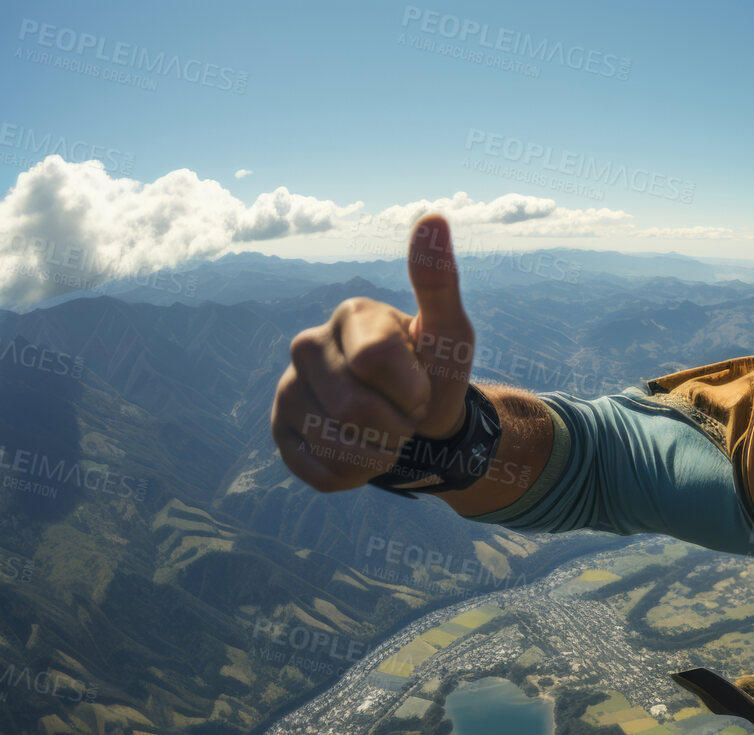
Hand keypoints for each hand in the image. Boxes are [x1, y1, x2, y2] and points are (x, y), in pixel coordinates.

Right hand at [271, 214, 474, 490]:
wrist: (421, 424)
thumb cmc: (435, 372)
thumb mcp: (450, 333)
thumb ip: (438, 281)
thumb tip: (433, 216)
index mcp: (350, 315)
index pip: (375, 359)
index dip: (412, 387)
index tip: (422, 386)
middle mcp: (306, 345)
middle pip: (355, 408)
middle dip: (398, 424)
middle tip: (404, 413)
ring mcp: (287, 390)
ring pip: (337, 445)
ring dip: (380, 453)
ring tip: (385, 432)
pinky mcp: (280, 433)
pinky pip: (320, 472)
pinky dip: (355, 475)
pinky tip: (362, 452)